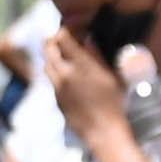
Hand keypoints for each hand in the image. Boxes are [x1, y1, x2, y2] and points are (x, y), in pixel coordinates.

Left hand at [43, 27, 127, 147]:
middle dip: (54, 41)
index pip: (62, 38)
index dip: (65, 30)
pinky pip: (51, 80)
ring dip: (52, 57)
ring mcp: (57, 86)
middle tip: (63, 40)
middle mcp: (64, 73)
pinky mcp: (56, 98)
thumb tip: (88, 41)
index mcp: (81, 65)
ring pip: (46, 64)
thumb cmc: (114, 103)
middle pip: (48, 48)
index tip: (72, 30)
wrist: (103, 131)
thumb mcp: (111, 77)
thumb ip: (97, 57)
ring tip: (64, 58)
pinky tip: (68, 78)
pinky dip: (56, 73)